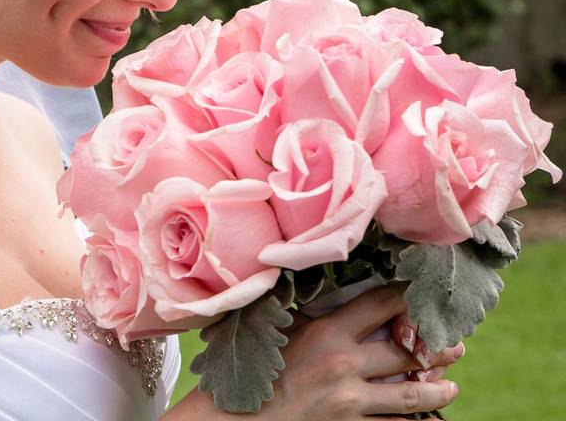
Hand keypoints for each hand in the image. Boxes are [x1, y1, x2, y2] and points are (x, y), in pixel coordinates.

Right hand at [258, 283, 458, 419]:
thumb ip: (314, 314)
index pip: (381, 304)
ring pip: (412, 393)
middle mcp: (345, 366)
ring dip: (439, 388)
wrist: (242, 419)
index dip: (408, 296)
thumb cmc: (260, 369)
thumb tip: (337, 291)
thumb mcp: (283, 331)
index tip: (422, 292)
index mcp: (328, 333)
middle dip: (437, 346)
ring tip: (452, 386)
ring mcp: (350, 402)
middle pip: (407, 349)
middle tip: (456, 345)